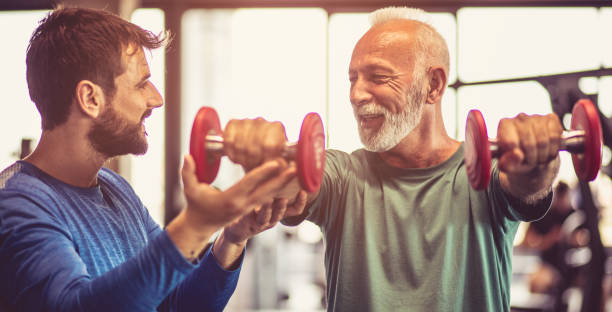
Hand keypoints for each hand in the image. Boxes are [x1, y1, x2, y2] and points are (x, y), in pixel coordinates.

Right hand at [181, 154, 295, 233]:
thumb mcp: (190, 189)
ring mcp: (248, 208)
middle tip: (295, 168)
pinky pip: (267, 198)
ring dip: (284, 184)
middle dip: (281, 180)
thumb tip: (187, 156)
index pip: (249, 183)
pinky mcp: (251, 208)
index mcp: (230, 199)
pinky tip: (289, 181)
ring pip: (270, 195)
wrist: (200, 225)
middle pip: (266, 191)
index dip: (263, 173)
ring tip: (297, 172)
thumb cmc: (196, 205)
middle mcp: (242, 205)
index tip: (275, 163)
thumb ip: (188, 172)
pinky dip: (279, 189)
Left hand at [222, 191, 307, 243]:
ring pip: (268, 217)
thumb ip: (274, 189)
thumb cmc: (255, 211)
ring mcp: (261, 222)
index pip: (295, 210)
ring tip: (269, 199)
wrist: (239, 229)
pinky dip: (251, 210)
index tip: (303, 191)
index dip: (301, 202)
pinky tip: (250, 202)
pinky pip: (250, 216)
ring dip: (268, 208)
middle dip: (284, 204)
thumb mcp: (268, 201)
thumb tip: (282, 167)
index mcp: (279, 212)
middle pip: (282, 213)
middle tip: (289, 195)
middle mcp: (273, 218)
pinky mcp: (248, 223)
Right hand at [223, 117, 286, 170]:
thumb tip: (278, 163)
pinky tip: (238, 158)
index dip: (265, 159)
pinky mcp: (232, 123)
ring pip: (239, 146)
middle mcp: (261, 121)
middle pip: (252, 147)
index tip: (265, 165)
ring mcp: (246, 121)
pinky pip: (229, 141)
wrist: (257, 153)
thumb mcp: (279, 162)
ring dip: (242, 159)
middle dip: (253, 162)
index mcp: (276, 127)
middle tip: (255, 165)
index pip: (268, 145)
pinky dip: (232, 154)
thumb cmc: (270, 157)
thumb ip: (280, 163)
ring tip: (248, 163)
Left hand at [497, 113, 562, 173]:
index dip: (517, 156)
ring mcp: (537, 117)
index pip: (510, 142)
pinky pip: (555, 137)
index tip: (519, 159)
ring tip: (539, 158)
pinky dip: (553, 149)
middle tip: (531, 162)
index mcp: (504, 125)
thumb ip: (507, 162)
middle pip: (528, 143)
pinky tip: (548, 151)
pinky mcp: (551, 119)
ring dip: (543, 156)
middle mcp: (520, 118)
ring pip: (543, 141)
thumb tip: (518, 154)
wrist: (533, 155)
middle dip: (531, 158)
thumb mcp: (508, 165)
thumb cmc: (517, 159)